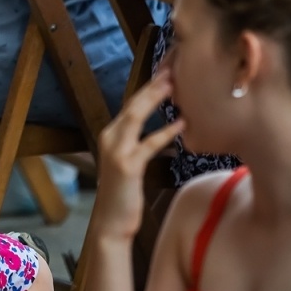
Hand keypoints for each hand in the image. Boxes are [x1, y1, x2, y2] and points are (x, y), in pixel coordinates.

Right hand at [89, 72, 183, 243]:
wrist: (112, 223)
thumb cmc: (125, 193)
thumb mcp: (130, 162)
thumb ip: (139, 143)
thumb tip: (161, 128)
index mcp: (112, 133)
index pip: (131, 103)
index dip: (149, 86)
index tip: (167, 70)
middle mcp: (110, 136)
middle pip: (132, 103)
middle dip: (152, 84)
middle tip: (172, 67)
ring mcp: (116, 150)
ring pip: (135, 116)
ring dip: (154, 99)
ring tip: (173, 84)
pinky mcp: (126, 166)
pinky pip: (147, 144)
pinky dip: (164, 132)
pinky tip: (181, 123)